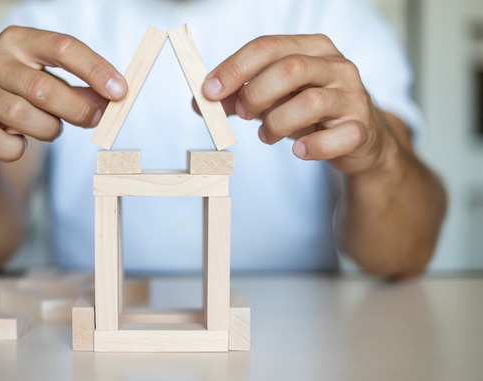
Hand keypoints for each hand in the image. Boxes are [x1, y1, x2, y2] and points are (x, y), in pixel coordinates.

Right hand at [0, 26, 126, 161]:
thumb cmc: (16, 92)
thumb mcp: (45, 80)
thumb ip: (80, 89)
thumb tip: (115, 100)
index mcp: (19, 41)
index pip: (62, 47)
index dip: (95, 69)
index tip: (120, 91)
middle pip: (44, 88)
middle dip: (77, 109)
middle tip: (94, 120)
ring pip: (24, 117)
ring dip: (48, 130)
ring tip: (50, 128)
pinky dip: (16, 149)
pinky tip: (18, 142)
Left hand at [203, 34, 394, 174]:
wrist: (358, 138)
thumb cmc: (309, 112)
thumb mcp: (272, 99)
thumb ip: (237, 97)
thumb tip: (200, 102)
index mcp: (312, 48)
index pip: (267, 47)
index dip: (234, 68)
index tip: (208, 91)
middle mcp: (336, 66)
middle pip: (290, 69)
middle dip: (255, 93)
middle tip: (241, 113)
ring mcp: (352, 97)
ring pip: (311, 102)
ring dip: (276, 123)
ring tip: (265, 135)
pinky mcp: (361, 130)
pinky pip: (337, 138)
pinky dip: (312, 147)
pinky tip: (299, 151)